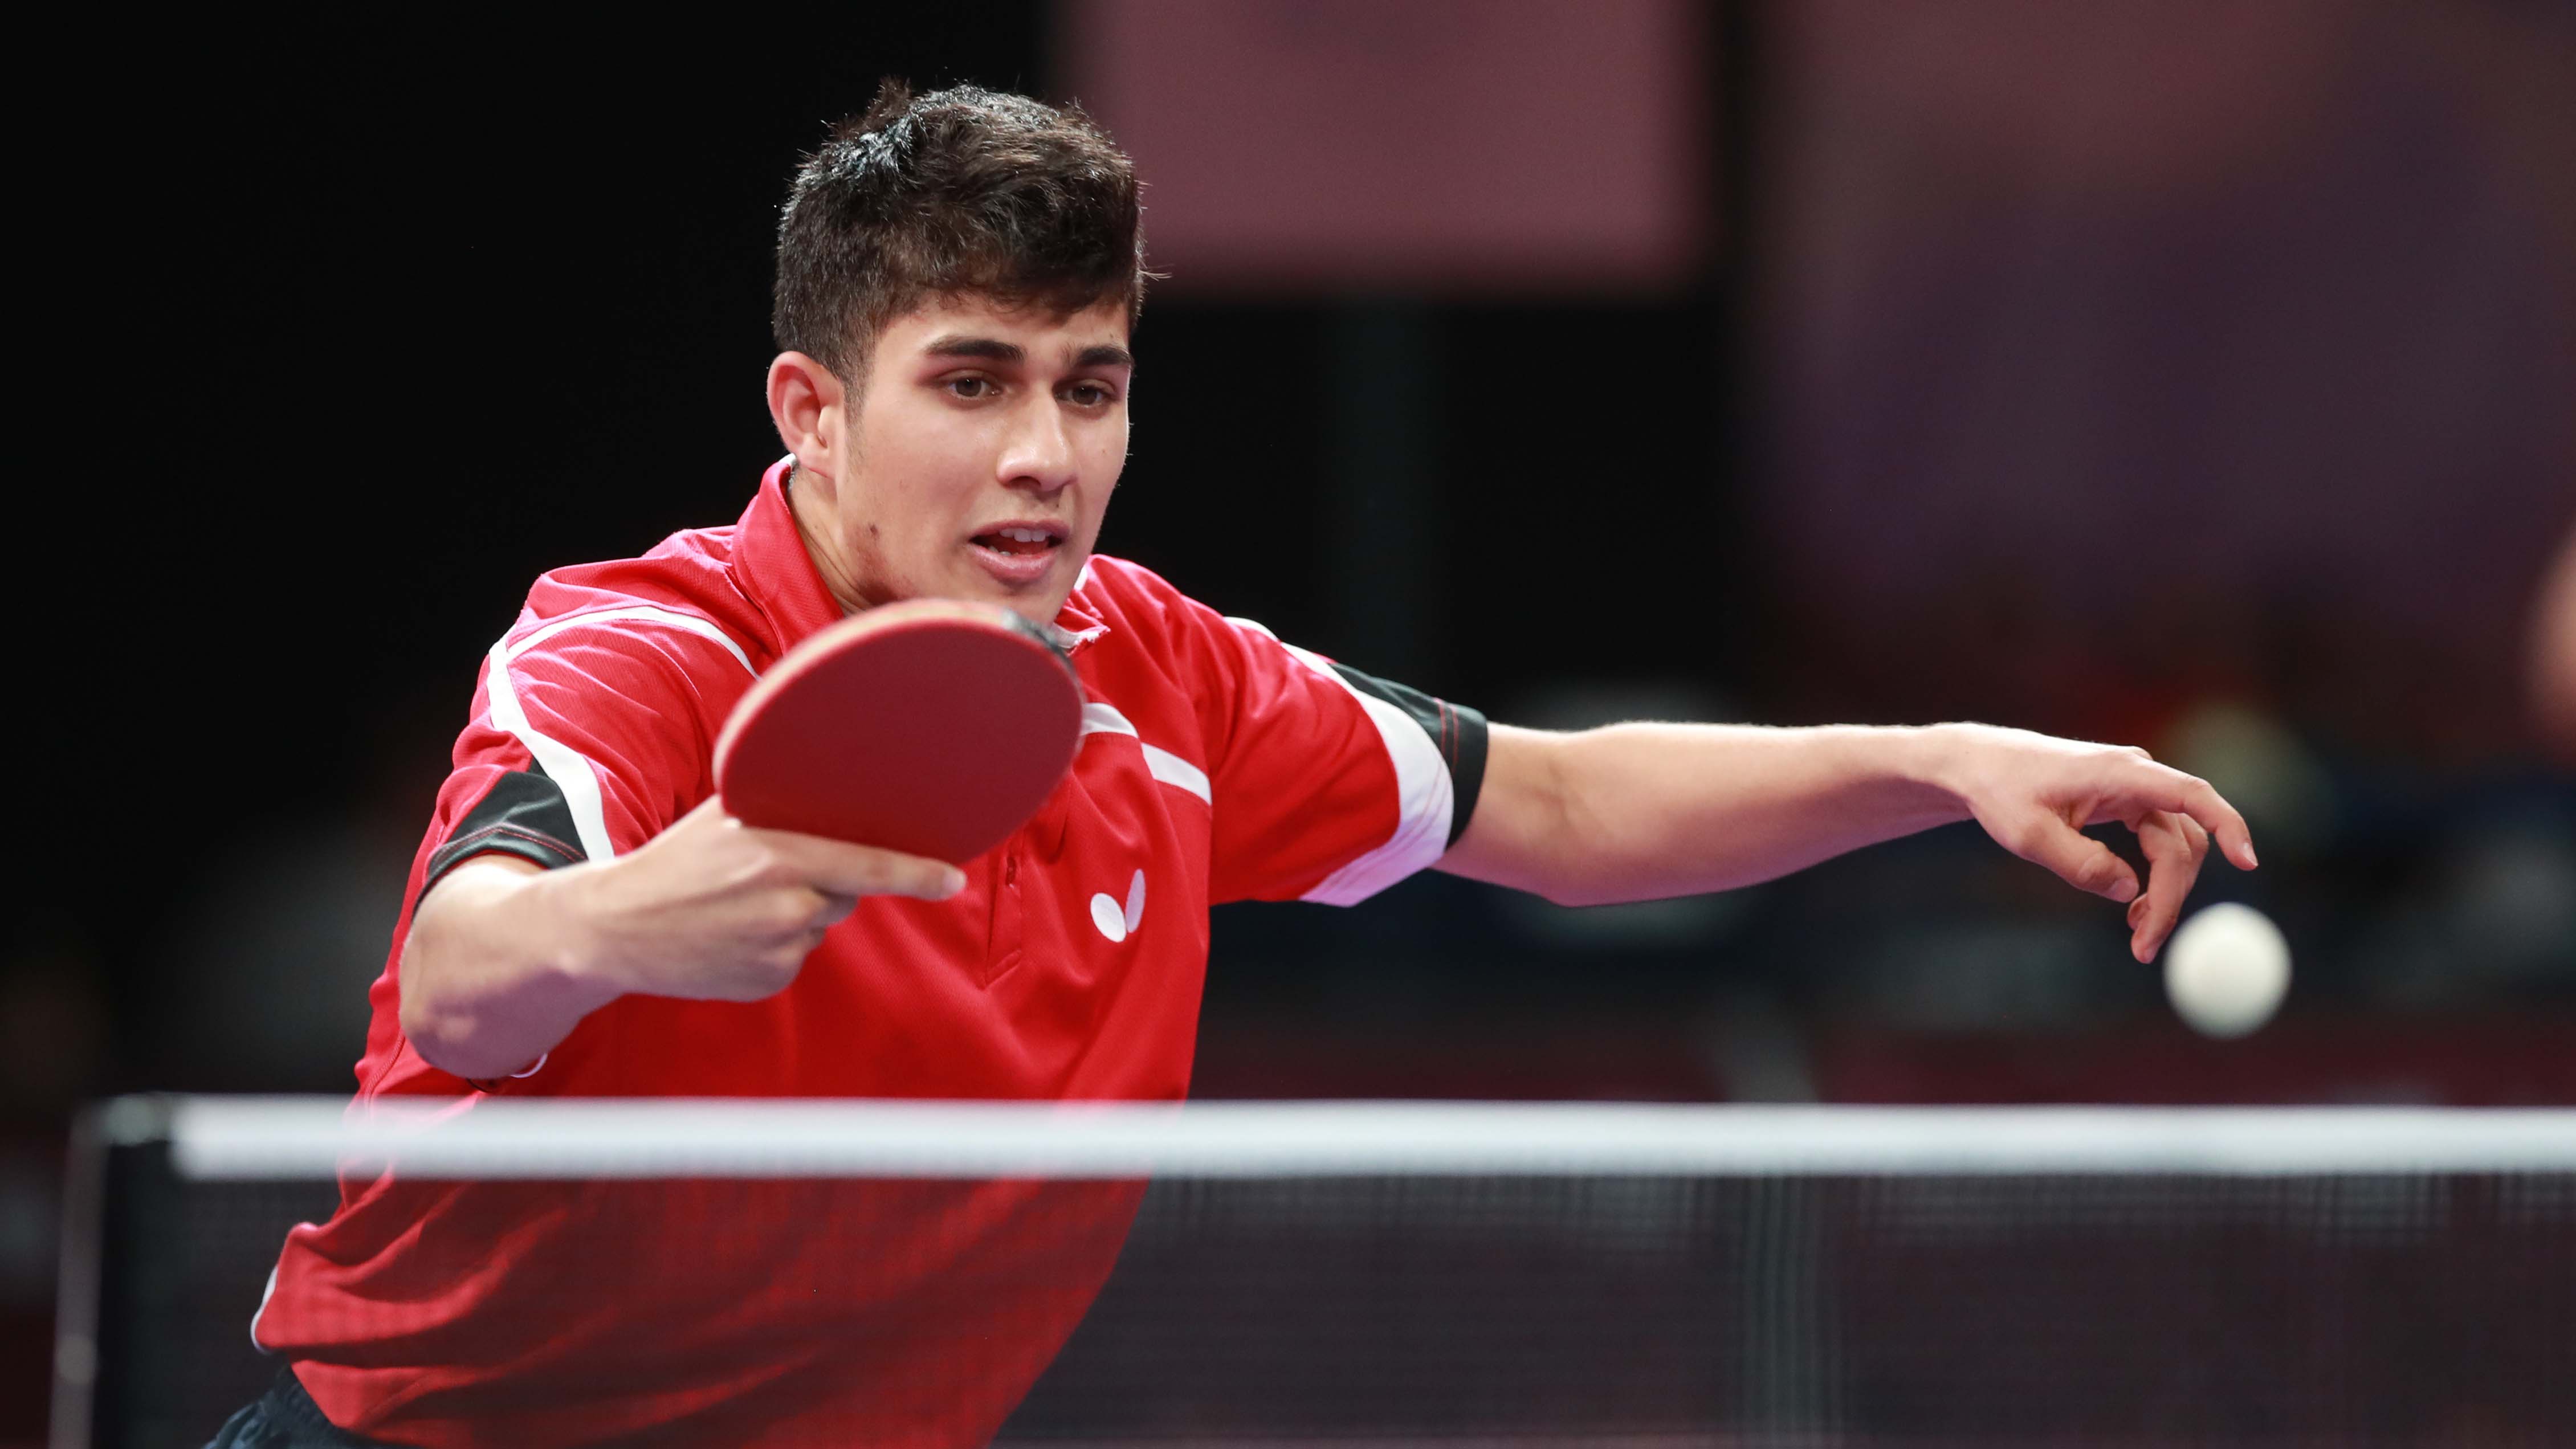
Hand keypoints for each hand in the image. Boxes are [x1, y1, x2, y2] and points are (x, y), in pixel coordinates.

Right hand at [567, 796, 965, 1001]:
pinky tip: (733, 934)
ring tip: (737, 905)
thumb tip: (837, 780)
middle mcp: (786, 907)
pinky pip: (796, 956)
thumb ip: (781, 804)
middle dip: (821, 881)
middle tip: (763, 874)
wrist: (614, 929)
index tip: (952, 877)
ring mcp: (778, 951)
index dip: (916, 873)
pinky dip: (776, 945)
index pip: (867, 865)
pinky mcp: (768, 983)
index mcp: (779, 858)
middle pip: (843, 893)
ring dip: (795, 912)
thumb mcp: (724, 817)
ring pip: (819, 924)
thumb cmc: (673, 862)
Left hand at [1934, 723, 2257, 962]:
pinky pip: (2156, 842)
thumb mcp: (2029, 837)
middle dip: (2172, 897)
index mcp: (2121, 773)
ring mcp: (2133, 788)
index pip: (2192, 795)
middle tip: (2144, 948)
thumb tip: (2130, 892)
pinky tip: (2135, 907)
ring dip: (2165, 892)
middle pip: (2181, 842)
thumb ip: (2081, 865)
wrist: (1978, 766)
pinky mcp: (2125, 802)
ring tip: (2138, 936)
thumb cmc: (2000, 793)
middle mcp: (2136, 776)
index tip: (2248, 863)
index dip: (2228, 825)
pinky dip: (2153, 877)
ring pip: (2173, 846)